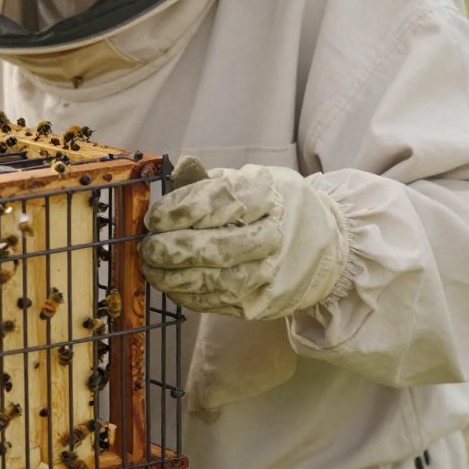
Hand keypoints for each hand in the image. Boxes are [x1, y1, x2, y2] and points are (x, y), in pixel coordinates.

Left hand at [140, 156, 349, 319]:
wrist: (320, 245)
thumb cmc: (268, 209)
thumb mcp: (245, 183)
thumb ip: (208, 180)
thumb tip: (182, 166)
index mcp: (266, 196)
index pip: (220, 202)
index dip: (180, 211)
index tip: (153, 219)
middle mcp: (273, 235)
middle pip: (218, 247)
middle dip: (174, 249)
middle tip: (147, 247)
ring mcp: (270, 272)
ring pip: (217, 281)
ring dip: (175, 277)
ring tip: (151, 268)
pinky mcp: (262, 301)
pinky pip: (218, 302)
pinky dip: (187, 296)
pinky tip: (170, 285)